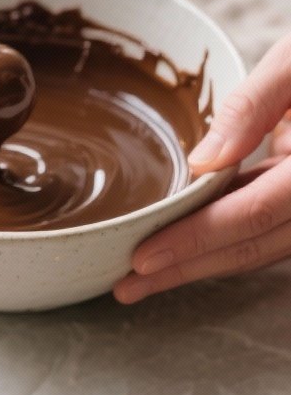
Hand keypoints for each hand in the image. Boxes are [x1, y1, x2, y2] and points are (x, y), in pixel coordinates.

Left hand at [114, 35, 290, 302]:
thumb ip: (252, 106)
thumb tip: (202, 162)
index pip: (255, 213)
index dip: (199, 240)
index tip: (144, 258)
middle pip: (256, 246)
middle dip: (189, 269)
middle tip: (127, 287)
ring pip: (262, 247)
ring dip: (203, 263)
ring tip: (143, 278)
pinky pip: (267, 229)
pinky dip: (224, 240)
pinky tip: (181, 247)